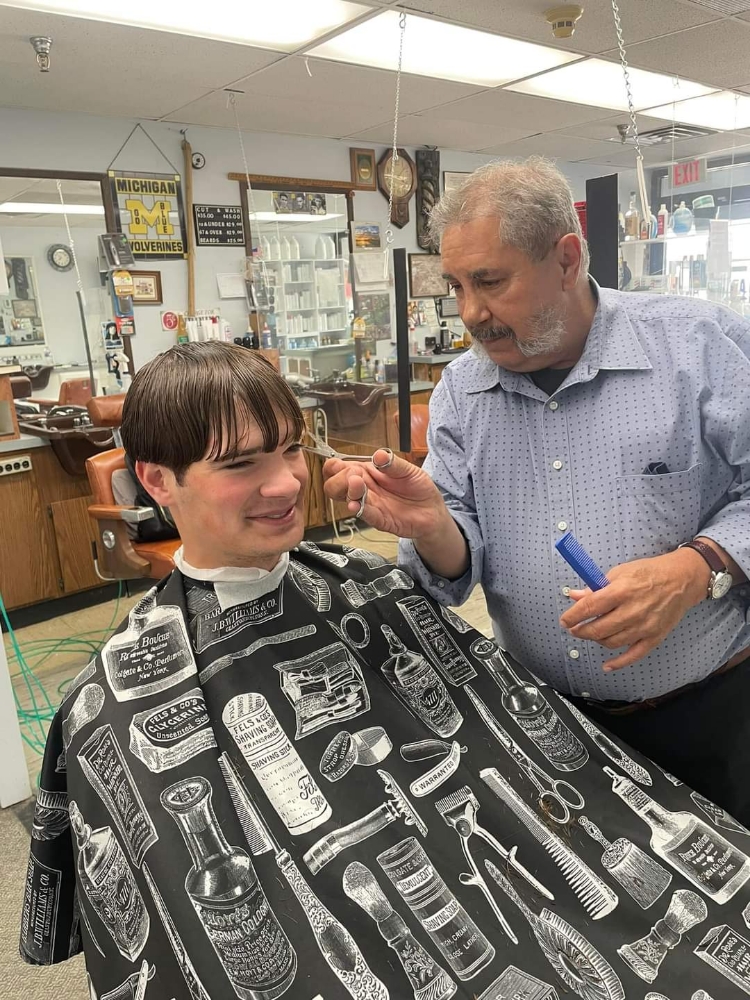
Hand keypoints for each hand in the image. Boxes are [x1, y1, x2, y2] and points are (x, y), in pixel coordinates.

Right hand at [323, 449, 448, 538]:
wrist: (432, 510)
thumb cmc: (418, 487)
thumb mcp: (408, 470)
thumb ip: (393, 464)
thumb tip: (379, 455)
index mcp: (367, 472)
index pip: (337, 468)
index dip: (334, 467)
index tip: (343, 465)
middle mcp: (364, 488)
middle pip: (333, 486)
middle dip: (338, 479)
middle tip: (353, 476)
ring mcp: (370, 505)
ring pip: (346, 499)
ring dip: (347, 491)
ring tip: (356, 485)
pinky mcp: (379, 519)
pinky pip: (364, 515)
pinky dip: (359, 509)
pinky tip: (356, 505)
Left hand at [559, 548, 710, 670]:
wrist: (681, 580)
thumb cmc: (650, 573)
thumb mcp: (620, 572)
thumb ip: (596, 587)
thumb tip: (575, 596)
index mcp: (622, 591)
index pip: (589, 607)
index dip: (573, 616)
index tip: (565, 620)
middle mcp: (632, 611)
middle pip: (598, 629)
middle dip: (581, 631)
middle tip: (574, 629)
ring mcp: (644, 627)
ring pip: (611, 642)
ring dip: (597, 640)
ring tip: (592, 633)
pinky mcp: (654, 637)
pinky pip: (633, 655)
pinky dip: (618, 663)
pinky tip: (607, 665)